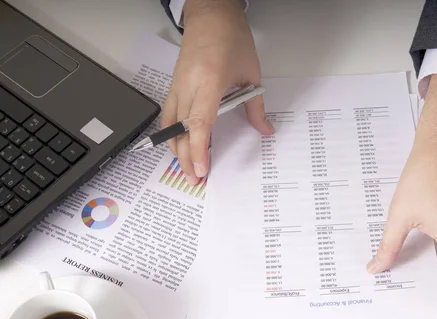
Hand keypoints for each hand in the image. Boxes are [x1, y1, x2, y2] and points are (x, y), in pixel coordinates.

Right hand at [162, 0, 273, 184]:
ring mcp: (177, 86)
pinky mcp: (174, 85)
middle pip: (181, 130)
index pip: (198, 123)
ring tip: (185, 169)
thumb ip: (256, 107)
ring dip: (176, 150)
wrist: (211, 16)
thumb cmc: (231, 40)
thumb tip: (265, 130)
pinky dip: (171, 134)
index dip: (198, 149)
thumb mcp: (251, 74)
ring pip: (170, 125)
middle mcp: (188, 86)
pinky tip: (177, 147)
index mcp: (209, 82)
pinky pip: (167, 115)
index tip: (201, 169)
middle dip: (186, 159)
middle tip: (195, 180)